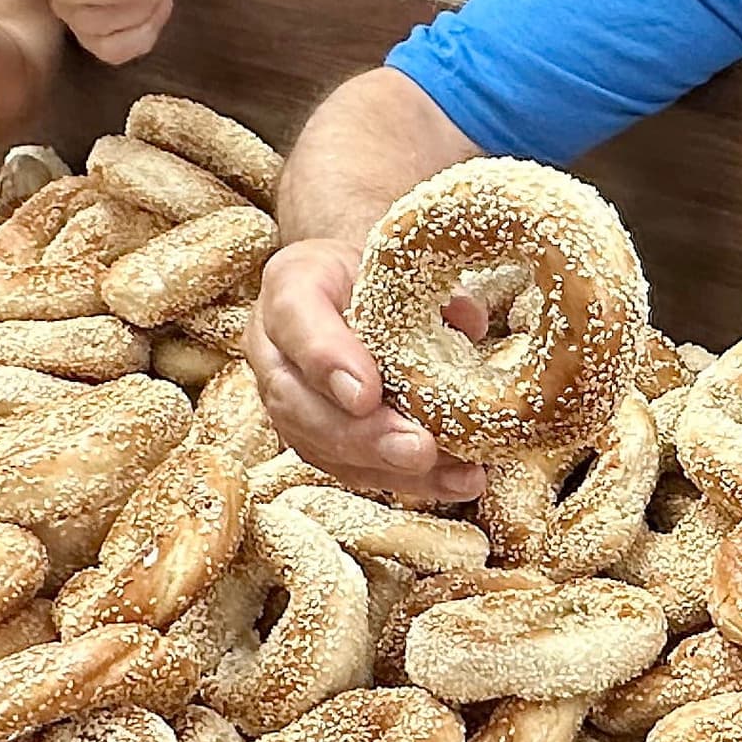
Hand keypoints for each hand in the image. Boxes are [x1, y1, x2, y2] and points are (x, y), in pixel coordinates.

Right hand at [245, 240, 484, 501]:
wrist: (349, 291)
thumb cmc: (373, 273)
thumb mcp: (396, 260)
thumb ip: (425, 288)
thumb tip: (467, 321)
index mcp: (289, 286)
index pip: (295, 320)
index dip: (328, 361)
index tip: (367, 394)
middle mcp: (273, 350)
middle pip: (299, 403)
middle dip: (363, 435)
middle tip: (417, 448)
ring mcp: (286, 399)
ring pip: (321, 446)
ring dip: (388, 468)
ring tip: (448, 474)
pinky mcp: (312, 437)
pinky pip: (348, 467)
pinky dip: (403, 480)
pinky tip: (451, 481)